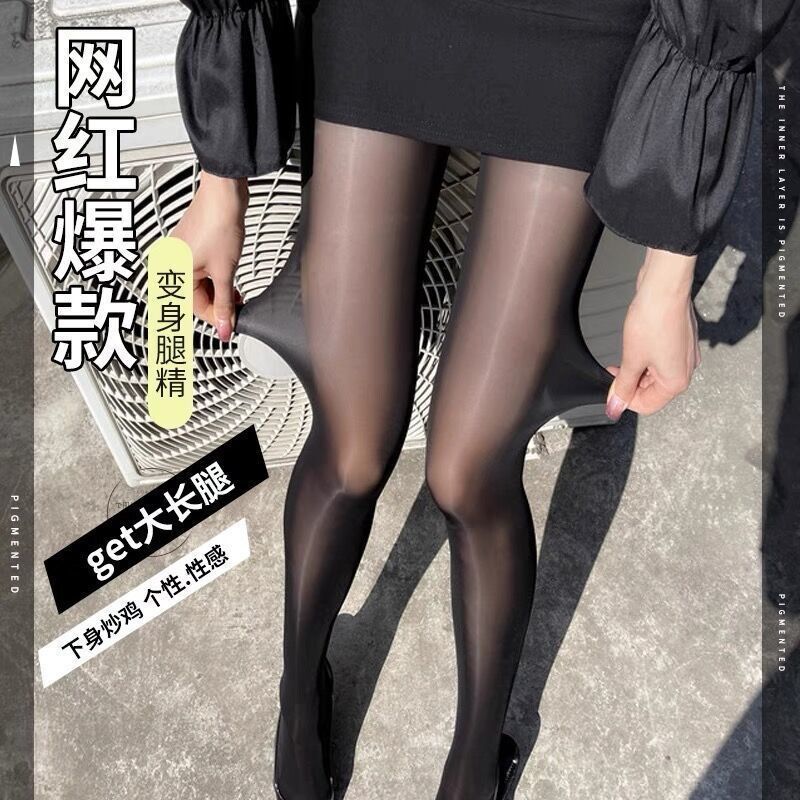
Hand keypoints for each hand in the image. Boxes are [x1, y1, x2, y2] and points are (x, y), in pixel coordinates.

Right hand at [171, 171, 248, 341]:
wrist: (225, 194)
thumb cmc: (218, 223)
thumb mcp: (225, 272)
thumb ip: (226, 303)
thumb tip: (226, 326)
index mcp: (172, 272)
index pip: (194, 308)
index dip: (216, 318)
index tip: (231, 326)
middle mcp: (172, 263)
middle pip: (196, 297)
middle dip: (219, 305)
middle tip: (237, 310)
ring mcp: (182, 253)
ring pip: (201, 285)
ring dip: (219, 292)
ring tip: (236, 295)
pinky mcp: (193, 245)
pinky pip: (202, 271)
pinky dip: (217, 279)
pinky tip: (230, 281)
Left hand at [606, 247, 700, 419]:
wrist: (664, 288)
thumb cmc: (653, 319)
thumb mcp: (632, 359)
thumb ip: (623, 386)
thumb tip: (615, 407)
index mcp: (676, 381)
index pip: (647, 405)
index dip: (626, 400)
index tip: (611, 392)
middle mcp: (685, 370)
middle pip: (653, 390)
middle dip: (631, 383)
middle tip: (614, 370)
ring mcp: (684, 355)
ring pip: (656, 374)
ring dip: (637, 369)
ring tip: (624, 356)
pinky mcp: (680, 341)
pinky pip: (661, 358)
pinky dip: (646, 357)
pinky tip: (635, 346)